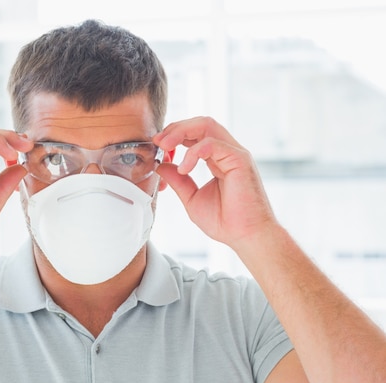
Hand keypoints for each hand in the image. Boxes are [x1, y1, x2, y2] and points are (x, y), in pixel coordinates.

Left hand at [153, 116, 276, 246]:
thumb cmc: (226, 221)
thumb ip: (177, 181)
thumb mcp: (191, 198)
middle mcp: (227, 152)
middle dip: (175, 128)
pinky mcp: (240, 160)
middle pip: (199, 123)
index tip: (158, 148)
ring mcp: (235, 154)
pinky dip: (194, 152)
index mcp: (217, 159)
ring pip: (207, 125)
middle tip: (157, 141)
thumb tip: (161, 166)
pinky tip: (184, 168)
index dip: (174, 136)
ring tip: (165, 146)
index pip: (195, 134)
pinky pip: (213, 143)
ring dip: (181, 131)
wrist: (246, 237)